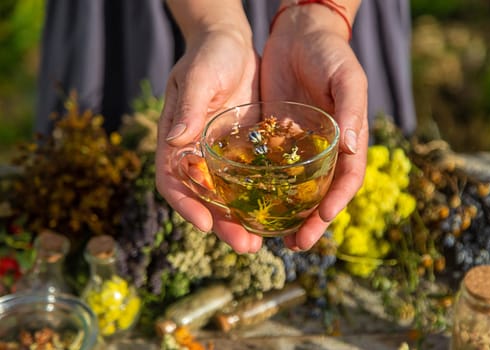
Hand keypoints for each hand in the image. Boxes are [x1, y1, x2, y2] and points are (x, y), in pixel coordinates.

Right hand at [155, 29, 264, 252]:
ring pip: (229, 198)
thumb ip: (189, 108)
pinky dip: (261, 199)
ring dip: (243, 221)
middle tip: (245, 246)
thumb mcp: (199, 77)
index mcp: (177, 142)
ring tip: (262, 242)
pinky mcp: (246, 152)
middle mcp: (197, 156)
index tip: (204, 224)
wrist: (232, 44)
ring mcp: (222, 157)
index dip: (186, 205)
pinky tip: (281, 213)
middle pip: (204, 200)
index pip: (173, 181)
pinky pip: (252, 181)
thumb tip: (175, 141)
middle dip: (222, 225)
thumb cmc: (209, 56)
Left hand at [261, 3, 367, 249]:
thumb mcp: (347, 77)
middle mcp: (324, 150)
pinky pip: (270, 168)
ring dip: (287, 213)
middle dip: (310, 222)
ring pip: (295, 188)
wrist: (299, 33)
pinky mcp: (275, 137)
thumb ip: (352, 109)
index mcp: (347, 140)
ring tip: (271, 235)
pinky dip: (265, 188)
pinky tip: (250, 202)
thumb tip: (353, 148)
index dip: (337, 203)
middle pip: (320, 194)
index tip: (321, 220)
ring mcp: (299, 146)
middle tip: (294, 244)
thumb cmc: (330, 54)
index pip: (346, 180)